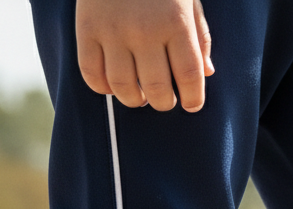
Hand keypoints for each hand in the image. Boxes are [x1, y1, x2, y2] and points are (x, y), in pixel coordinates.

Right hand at [76, 0, 213, 112]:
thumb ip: (199, 36)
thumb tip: (206, 74)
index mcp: (175, 21)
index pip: (189, 77)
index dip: (193, 99)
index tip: (191, 104)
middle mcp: (144, 29)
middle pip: (157, 89)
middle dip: (164, 103)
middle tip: (164, 99)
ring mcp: (113, 30)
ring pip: (124, 88)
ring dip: (135, 100)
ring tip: (140, 95)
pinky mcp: (86, 28)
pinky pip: (91, 74)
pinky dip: (103, 88)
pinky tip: (113, 84)